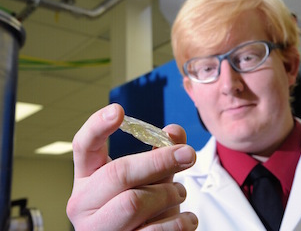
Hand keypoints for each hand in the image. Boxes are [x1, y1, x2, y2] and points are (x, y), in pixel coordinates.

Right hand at [66, 104, 197, 229]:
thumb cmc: (144, 207)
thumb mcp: (151, 177)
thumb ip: (161, 154)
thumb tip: (175, 131)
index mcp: (87, 178)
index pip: (83, 146)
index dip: (97, 126)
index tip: (118, 110)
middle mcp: (83, 203)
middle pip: (118, 173)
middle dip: (159, 161)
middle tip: (188, 154)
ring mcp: (96, 229)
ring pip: (134, 202)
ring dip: (168, 194)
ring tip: (179, 193)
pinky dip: (179, 222)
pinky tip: (188, 218)